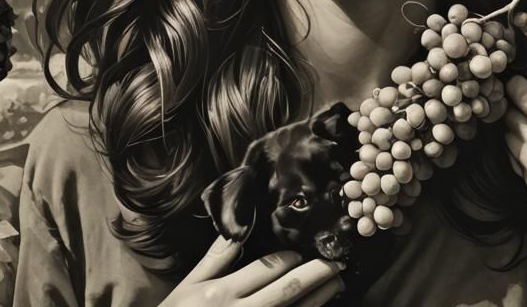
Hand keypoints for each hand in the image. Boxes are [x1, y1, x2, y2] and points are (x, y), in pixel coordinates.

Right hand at [164, 235, 346, 306]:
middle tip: (338, 260)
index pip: (265, 269)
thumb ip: (215, 258)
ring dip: (320, 297)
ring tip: (337, 281)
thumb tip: (239, 228)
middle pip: (288, 291)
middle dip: (317, 273)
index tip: (303, 250)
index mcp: (222, 295)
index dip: (289, 258)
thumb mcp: (188, 287)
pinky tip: (318, 306)